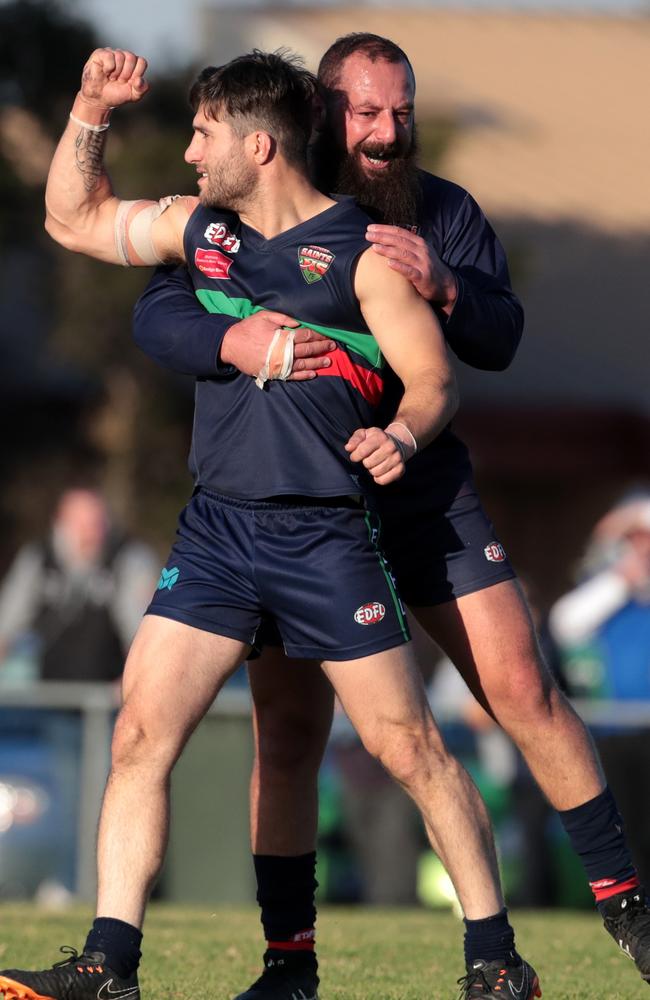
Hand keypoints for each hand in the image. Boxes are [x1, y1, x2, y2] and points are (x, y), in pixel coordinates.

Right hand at [80, 48, 148, 108]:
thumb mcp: (133, 95)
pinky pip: (109, 56)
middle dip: (126, 74)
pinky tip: (105, 72)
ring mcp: (112, 53)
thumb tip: (140, 79)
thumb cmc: (116, 94)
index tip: (129, 82)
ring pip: (120, 56)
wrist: (100, 99)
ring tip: (111, 77)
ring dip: (116, 72)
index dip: (136, 74)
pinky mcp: (100, 53)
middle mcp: (123, 56)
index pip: (142, 62)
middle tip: (119, 80)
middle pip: (131, 57)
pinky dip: (108, 68)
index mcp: (134, 64)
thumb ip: (141, 89)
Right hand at [220, 311, 335, 380]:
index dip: (318, 335)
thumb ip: (283, 318)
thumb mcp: (264, 317)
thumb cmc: (247, 329)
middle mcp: (283, 352)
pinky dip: (303, 375)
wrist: (230, 346)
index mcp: (282, 337)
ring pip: (303, 364)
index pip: (305, 335)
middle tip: (332, 346)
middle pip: (307, 350)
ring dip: (317, 363)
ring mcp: (279, 365)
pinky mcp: (274, 373)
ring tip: (328, 361)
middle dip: (321, 348)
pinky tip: (313, 374)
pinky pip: (292, 376)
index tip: (327, 335)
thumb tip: (299, 322)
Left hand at [345, 427, 405, 484]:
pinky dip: (379, 478)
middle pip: (368, 463)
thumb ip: (355, 439)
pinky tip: (380, 472)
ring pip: (375, 472)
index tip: (356, 456)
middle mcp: (390, 447)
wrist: (396, 443)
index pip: (362, 451)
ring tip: (375, 464)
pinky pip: (383, 480)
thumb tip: (349, 448)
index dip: (355, 456)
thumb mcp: (364, 434)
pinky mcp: (400, 469)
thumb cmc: (375, 440)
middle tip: (369, 458)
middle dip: (365, 462)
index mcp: (380, 437)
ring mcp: (397, 459)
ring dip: (372, 470)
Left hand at [366, 224, 457, 312]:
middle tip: (368, 235)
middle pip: (399, 240)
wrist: (445, 284)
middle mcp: (421, 250)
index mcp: (418, 242)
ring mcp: (422, 263)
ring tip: (374, 247)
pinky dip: (399, 266)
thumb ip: (405, 245)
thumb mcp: (418, 252)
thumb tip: (385, 238)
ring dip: (388, 250)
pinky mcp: (423, 277)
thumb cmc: (426, 268)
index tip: (370, 228)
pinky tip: (389, 263)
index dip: (384, 229)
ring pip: (403, 253)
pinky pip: (409, 271)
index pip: (399, 232)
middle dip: (383, 237)